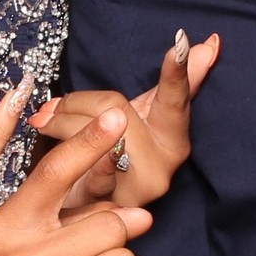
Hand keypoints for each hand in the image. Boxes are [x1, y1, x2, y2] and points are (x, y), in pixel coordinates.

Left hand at [29, 30, 219, 207]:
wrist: (83, 212)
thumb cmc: (116, 157)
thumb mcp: (143, 115)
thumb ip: (174, 83)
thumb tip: (210, 44)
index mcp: (174, 139)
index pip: (176, 99)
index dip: (178, 73)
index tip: (182, 44)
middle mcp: (163, 165)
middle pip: (116, 108)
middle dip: (78, 103)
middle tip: (53, 107)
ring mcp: (138, 188)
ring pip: (93, 132)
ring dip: (60, 123)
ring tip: (45, 123)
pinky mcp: (108, 206)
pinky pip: (90, 167)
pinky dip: (69, 146)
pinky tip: (52, 134)